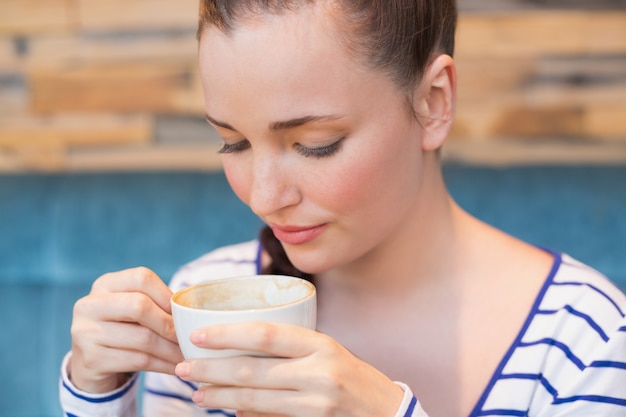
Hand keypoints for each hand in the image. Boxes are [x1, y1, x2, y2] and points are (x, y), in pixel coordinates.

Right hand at [70, 267, 183, 392]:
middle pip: (140, 306)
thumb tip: (192, 311)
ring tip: (188, 355)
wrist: (91, 365)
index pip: (141, 278)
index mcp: (105, 284)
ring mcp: (86, 333)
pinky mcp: (92, 360)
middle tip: (188, 336)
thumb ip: (155, 303)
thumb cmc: (122, 330)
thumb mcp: (131, 310)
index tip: (183, 312)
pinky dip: (163, 365)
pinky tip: (175, 367)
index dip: (166, 295)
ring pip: (143, 338)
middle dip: (169, 324)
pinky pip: (138, 361)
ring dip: (171, 349)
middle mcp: (90, 305)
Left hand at [175, 322, 403, 416]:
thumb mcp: (327, 352)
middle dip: (212, 369)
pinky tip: (230, 408)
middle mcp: (319, 370)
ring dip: (221, 395)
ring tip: (197, 393)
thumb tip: (240, 353)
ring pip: (256, 397)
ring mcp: (317, 400)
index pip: (266, 334)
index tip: (198, 335)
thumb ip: (291, 351)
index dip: (228, 334)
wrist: (388, 412)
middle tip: (183, 368)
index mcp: (320, 343)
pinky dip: (247, 413)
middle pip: (253, 368)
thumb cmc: (353, 377)